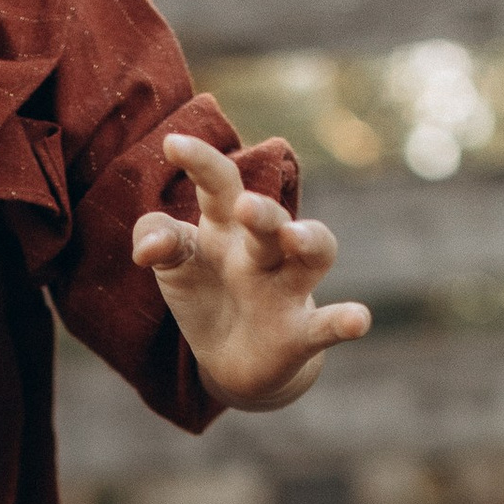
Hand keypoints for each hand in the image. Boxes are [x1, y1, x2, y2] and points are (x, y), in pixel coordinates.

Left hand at [132, 130, 370, 410]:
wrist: (231, 359)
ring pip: (312, 256)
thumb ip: (157, 241)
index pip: (219, 184)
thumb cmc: (203, 292)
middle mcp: (262, 249)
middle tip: (245, 206)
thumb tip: (145, 248)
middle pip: (269, 220)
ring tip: (297, 239)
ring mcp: (286, 289)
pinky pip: (326, 325)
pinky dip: (343, 322)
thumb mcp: (173, 264)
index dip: (200, 163)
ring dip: (310, 242)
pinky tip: (358, 321)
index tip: (172, 144)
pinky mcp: (300, 334)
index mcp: (225, 226)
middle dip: (261, 212)